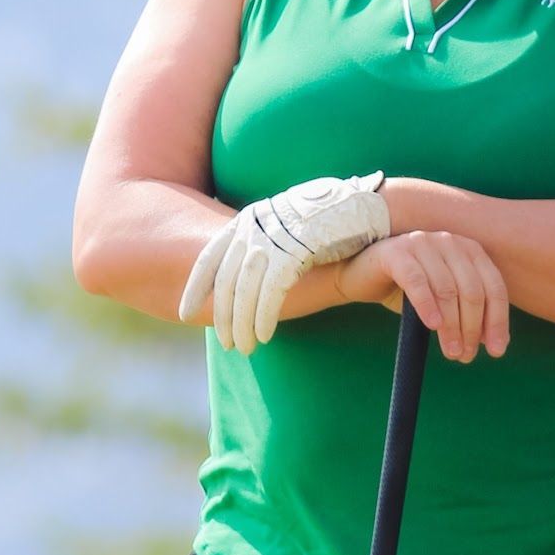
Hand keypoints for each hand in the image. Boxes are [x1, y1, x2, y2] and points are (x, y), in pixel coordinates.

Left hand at [178, 174, 389, 353]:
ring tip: (245, 348)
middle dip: (223, 317)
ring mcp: (273, 239)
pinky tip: (264, 336)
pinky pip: (270, 294)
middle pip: (225, 282)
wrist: (369, 206)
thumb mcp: (289, 223)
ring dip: (242, 325)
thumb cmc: (335, 217)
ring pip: (244, 292)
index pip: (209, 258)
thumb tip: (254, 268)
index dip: (196, 288)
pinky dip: (263, 318)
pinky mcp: (293, 252)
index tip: (185, 312)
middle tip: (227, 343)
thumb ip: (268, 240)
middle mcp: (254, 227)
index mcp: (248, 219)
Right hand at [335, 232, 511, 363]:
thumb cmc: (407, 289)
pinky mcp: (397, 252)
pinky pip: (417, 282)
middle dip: (472, 328)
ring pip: (447, 289)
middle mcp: (450, 241)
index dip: (498, 321)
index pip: (494, 287)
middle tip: (465, 356)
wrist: (362, 276)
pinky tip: (432, 326)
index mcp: (469, 250)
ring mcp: (423, 243)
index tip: (496, 351)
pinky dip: (427, 305)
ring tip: (451, 352)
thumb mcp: (443, 300)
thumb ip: (467, 313)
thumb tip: (494, 343)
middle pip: (472, 290)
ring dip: (452, 326)